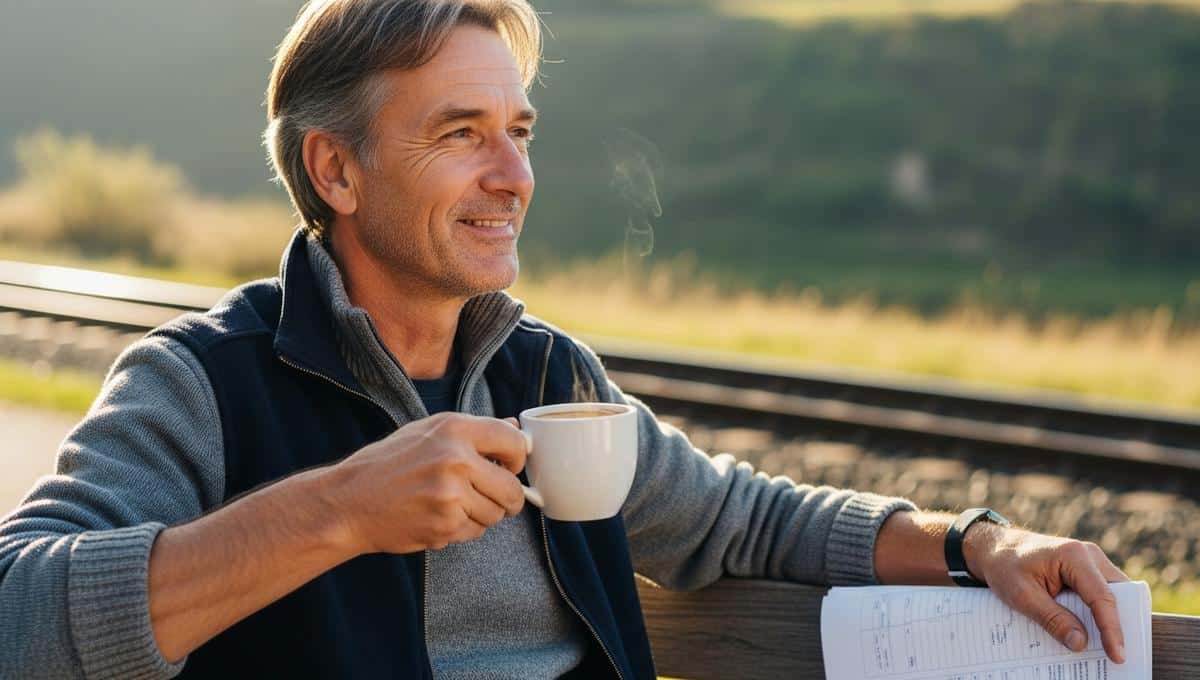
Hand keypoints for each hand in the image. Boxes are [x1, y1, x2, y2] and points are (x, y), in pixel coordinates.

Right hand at [325, 412, 530, 554]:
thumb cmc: (387, 464)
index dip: (518, 458)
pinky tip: (437, 517)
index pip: (515, 442)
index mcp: (454, 429)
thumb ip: (474, 430)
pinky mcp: (444, 525)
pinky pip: (474, 532)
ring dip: (481, 514)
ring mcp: (451, 495)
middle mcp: (456, 459)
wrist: (348, 502)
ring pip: (496, 515)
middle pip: (512, 489)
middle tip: (490, 496)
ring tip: (451, 504)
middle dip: (507, 497)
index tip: (509, 466)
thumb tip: (516, 427)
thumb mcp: (428, 432)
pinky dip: (462, 529)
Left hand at [964, 523, 1129, 663]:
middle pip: (1117, 594)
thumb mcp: (1022, 595)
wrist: (995, 548)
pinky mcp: (1087, 569)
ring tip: (1110, 649)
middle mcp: (1089, 554)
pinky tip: (1095, 634)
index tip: (1117, 656)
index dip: (1112, 629)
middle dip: (1121, 624)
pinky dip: (1100, 613)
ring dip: (1111, 619)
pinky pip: (1102, 593)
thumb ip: (1052, 618)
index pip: (1102, 597)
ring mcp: (1090, 560)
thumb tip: (1081, 643)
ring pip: (1114, 594)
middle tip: (1119, 656)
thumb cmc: (1005, 566)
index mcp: (1074, 555)